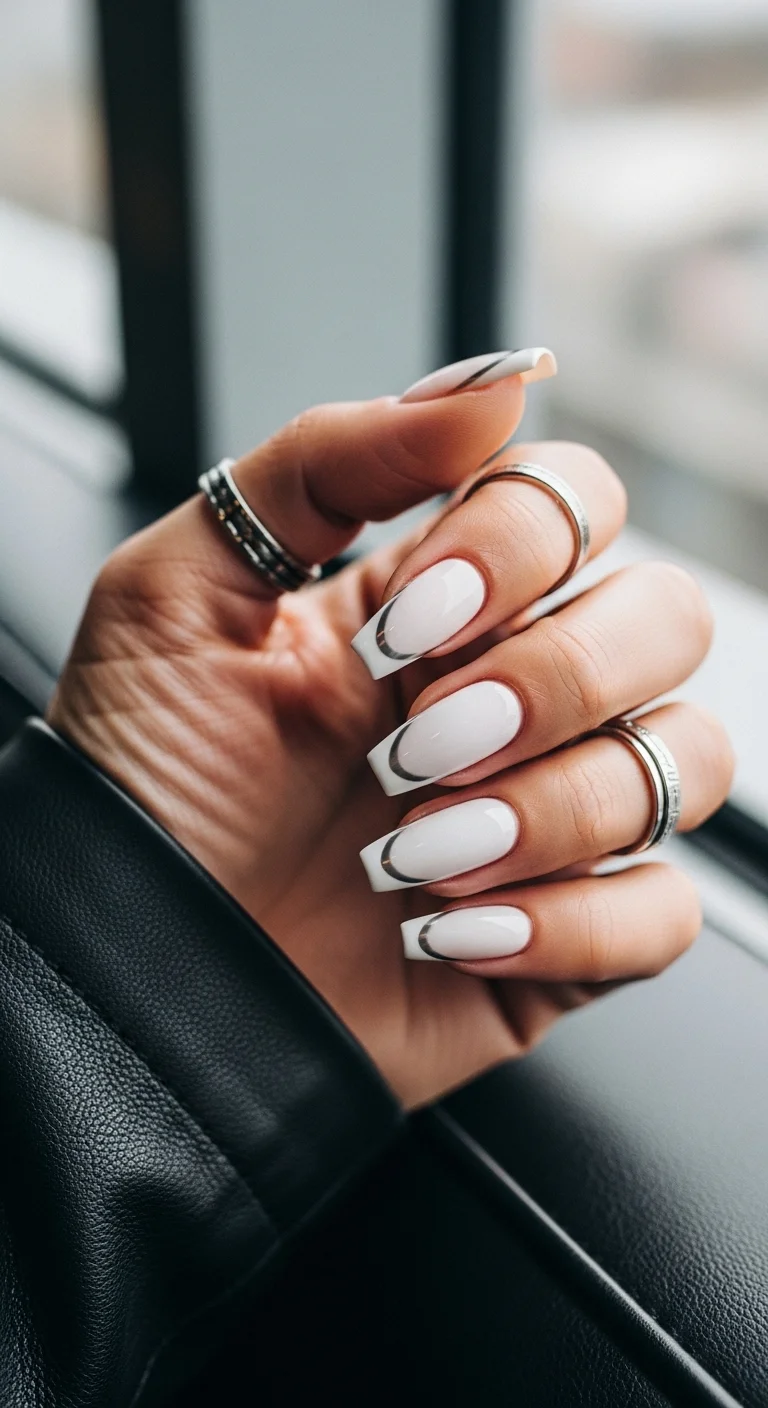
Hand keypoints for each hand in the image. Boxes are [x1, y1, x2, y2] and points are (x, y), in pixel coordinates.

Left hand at [49, 356, 733, 1107]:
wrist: (125, 970)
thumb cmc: (142, 783)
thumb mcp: (183, 590)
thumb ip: (327, 460)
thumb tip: (498, 379)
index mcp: (434, 601)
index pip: (578, 503)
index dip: (521, 548)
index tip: (401, 630)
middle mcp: (510, 693)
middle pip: (667, 617)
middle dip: (552, 679)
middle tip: (418, 745)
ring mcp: (548, 815)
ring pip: (690, 760)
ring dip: (555, 808)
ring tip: (418, 854)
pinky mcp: (564, 937)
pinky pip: (665, 913)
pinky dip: (573, 922)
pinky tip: (445, 930)